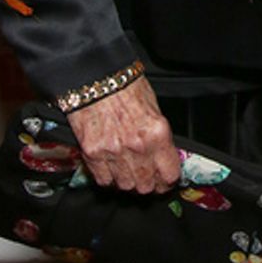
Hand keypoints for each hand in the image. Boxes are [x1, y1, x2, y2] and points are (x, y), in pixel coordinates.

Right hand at [66, 75, 179, 192]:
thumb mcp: (153, 107)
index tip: (166, 179)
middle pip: (147, 185)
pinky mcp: (92, 154)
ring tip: (128, 170)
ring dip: (128, 181)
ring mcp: (113, 152)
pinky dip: (108, 177)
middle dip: (149, 183)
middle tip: (147, 177)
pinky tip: (112, 167)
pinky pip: (104, 180)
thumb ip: (159, 135)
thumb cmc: (125, 85)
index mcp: (157, 133)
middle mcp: (137, 146)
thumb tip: (163, 155)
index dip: (168, 180)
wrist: (95, 76)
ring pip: (125, 186)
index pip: (170, 174)